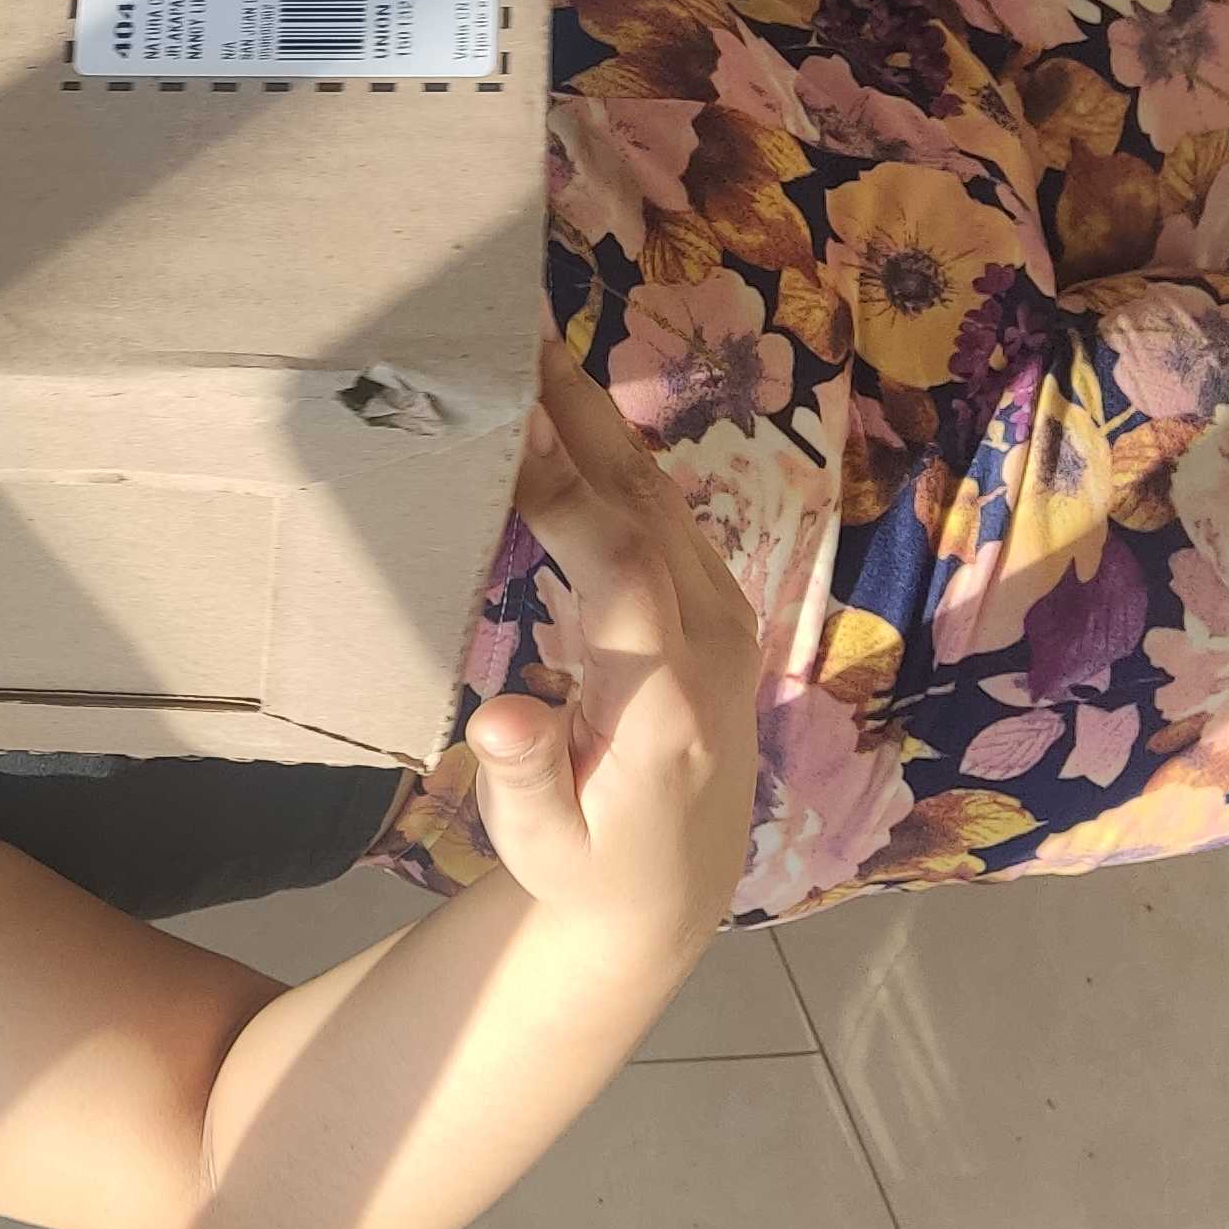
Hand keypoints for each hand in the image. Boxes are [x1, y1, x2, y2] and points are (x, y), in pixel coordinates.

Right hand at [460, 337, 757, 945]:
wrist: (674, 890)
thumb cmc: (587, 865)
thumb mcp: (542, 847)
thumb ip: (527, 777)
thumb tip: (505, 715)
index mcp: (664, 705)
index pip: (623, 570)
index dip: (566, 495)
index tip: (502, 429)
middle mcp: (712, 646)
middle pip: (651, 507)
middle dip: (582, 419)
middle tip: (515, 337)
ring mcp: (726, 621)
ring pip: (663, 498)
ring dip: (597, 422)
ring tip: (531, 348)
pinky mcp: (719, 607)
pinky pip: (667, 514)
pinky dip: (615, 455)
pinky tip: (567, 411)